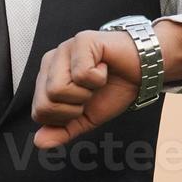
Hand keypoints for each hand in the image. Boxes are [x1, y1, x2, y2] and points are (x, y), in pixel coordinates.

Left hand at [30, 29, 144, 149]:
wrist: (142, 72)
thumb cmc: (113, 90)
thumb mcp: (86, 118)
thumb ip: (62, 130)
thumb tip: (39, 142)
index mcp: (46, 79)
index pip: (39, 112)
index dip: (65, 118)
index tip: (83, 104)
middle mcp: (50, 61)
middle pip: (45, 103)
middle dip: (74, 108)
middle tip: (90, 93)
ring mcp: (64, 49)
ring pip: (58, 89)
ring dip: (85, 93)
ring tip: (96, 80)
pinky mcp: (81, 40)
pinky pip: (81, 74)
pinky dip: (99, 78)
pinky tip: (104, 67)